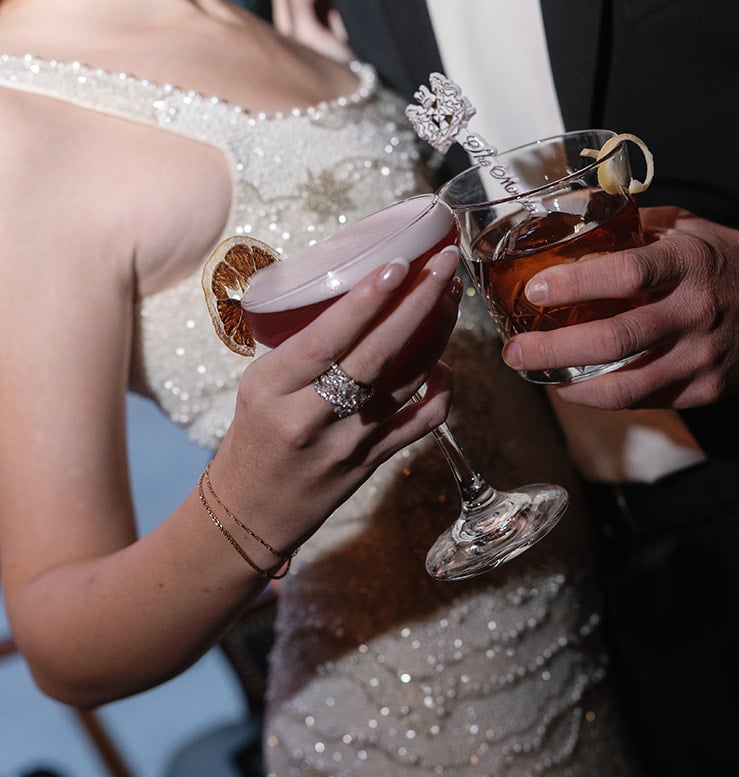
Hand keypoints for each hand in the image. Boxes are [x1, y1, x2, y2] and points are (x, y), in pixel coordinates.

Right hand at [212, 247, 461, 551]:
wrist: (251, 512)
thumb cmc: (254, 436)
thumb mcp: (258, 385)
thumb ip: (303, 348)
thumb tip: (360, 295)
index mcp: (272, 389)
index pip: (325, 339)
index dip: (365, 301)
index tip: (397, 264)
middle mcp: (312, 417)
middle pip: (377, 354)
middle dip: (418, 303)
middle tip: (444, 264)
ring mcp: (348, 443)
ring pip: (406, 382)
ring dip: (437, 334)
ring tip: (450, 294)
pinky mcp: (373, 463)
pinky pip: (421, 424)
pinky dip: (441, 392)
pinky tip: (445, 364)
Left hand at [500, 207, 738, 409]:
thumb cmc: (733, 261)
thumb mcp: (691, 229)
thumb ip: (637, 227)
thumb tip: (576, 216)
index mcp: (689, 264)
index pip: (627, 274)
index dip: (576, 285)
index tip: (534, 289)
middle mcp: (695, 312)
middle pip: (616, 338)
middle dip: (554, 348)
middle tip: (515, 350)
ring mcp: (701, 357)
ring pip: (626, 385)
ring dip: (571, 384)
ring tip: (538, 375)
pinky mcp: (705, 390)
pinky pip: (645, 401)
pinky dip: (604, 397)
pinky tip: (578, 386)